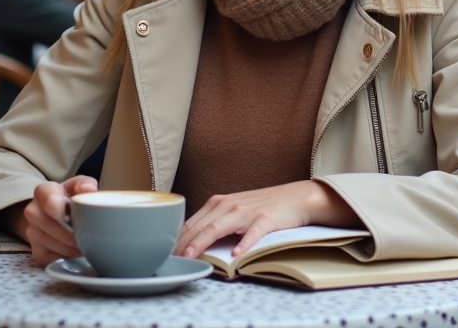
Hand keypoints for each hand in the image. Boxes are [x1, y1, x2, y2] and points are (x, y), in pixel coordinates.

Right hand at [23, 175, 97, 265]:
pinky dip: (68, 257)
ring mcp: (31, 233)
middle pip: (54, 227)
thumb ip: (85, 183)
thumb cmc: (71, 198)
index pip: (50, 202)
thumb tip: (88, 190)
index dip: (67, 213)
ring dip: (73, 247)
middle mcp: (32, 212)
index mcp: (43, 192)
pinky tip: (76, 251)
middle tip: (90, 234)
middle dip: (74, 233)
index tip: (80, 218)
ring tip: (86, 243)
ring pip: (54, 245)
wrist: (57, 214)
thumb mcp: (79, 185)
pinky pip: (52, 259)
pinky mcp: (36, 252)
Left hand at [174, 180, 359, 258]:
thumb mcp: (234, 210)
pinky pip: (253, 232)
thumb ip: (214, 221)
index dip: (176, 239)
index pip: (191, 223)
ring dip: (203, 242)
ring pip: (219, 227)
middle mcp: (229, 205)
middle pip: (200, 226)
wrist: (294, 197)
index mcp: (218, 203)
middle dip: (183, 244)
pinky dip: (244, 242)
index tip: (163, 254)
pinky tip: (237, 253)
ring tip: (191, 256)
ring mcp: (247, 212)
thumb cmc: (262, 206)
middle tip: (170, 260)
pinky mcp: (266, 219)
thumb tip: (190, 240)